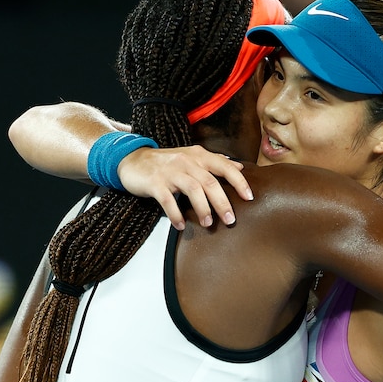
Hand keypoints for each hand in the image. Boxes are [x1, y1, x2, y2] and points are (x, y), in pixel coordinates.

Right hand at [118, 145, 253, 229]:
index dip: (239, 181)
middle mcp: (187, 162)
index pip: (225, 167)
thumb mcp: (191, 157)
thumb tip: (238, 166)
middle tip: (230, 220)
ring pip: (193, 190)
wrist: (132, 159)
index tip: (250, 197)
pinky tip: (180, 225)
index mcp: (199, 156)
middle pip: (210, 182)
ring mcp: (170, 172)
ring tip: (208, 223)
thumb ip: (214, 161)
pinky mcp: (155, 183)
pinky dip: (176, 215)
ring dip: (202, 209)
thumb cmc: (165, 162)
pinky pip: (168, 200)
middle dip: (223, 202)